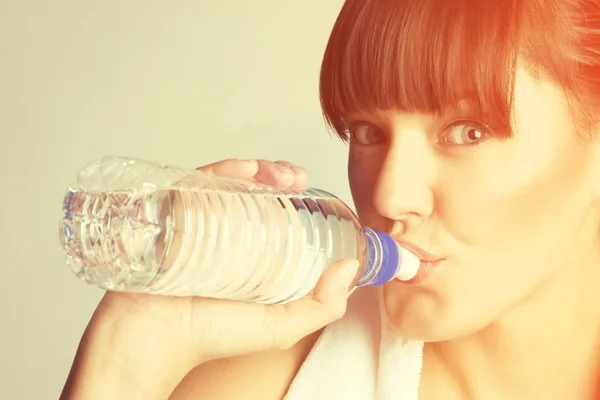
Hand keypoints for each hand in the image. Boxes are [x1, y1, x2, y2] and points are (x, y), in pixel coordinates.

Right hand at [61, 159, 358, 399]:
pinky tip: (243, 171)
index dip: (297, 200)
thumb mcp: (278, 327)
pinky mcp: (172, 214)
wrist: (149, 340)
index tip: (316, 193)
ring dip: (256, 170)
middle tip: (297, 178)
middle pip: (252, 194)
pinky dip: (221, 171)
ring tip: (279, 174)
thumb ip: (320, 306)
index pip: (274, 217)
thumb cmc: (209, 336)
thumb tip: (349, 268)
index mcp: (248, 257)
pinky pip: (197, 183)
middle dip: (278, 177)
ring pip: (228, 184)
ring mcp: (197, 223)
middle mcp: (222, 236)